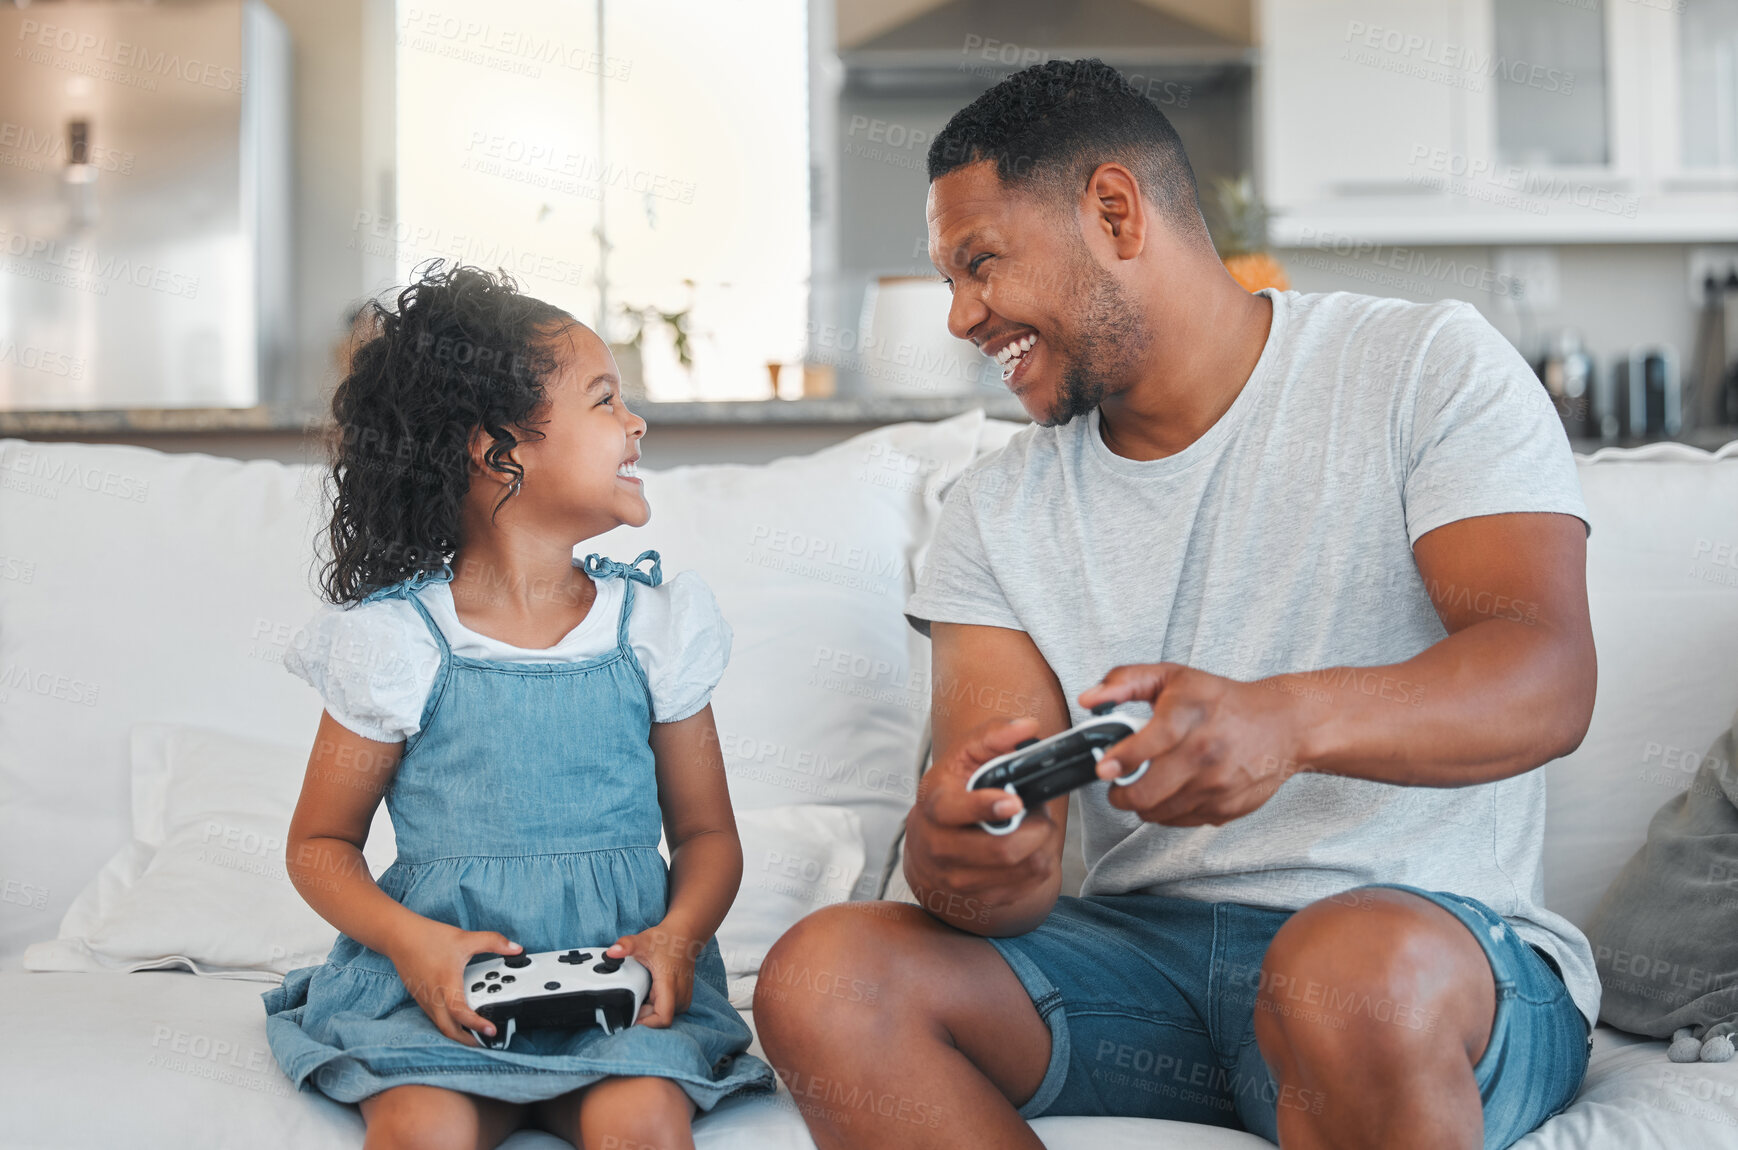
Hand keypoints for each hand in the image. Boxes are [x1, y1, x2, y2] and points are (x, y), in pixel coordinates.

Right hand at [386, 918, 521, 1045]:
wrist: (399, 936)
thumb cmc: (429, 938)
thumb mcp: (466, 938)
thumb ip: (493, 942)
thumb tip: (516, 948)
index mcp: (446, 984)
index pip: (461, 1013)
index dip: (477, 1024)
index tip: (491, 1030)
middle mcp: (433, 997)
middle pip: (449, 1030)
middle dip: (468, 1040)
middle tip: (486, 1040)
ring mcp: (425, 1000)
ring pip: (441, 1026)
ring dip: (458, 1033)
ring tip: (475, 1032)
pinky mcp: (420, 998)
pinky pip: (435, 1018)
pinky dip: (448, 1023)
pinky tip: (458, 1018)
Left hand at [606, 924, 697, 1027]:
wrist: (684, 936)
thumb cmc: (665, 940)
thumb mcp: (642, 941)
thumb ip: (626, 945)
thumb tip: (612, 952)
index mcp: (669, 985)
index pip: (663, 1018)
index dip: (647, 1024)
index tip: (633, 1018)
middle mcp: (680, 994)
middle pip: (660, 1019)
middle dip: (644, 1016)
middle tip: (631, 1003)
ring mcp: (683, 997)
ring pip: (665, 1016)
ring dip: (651, 1012)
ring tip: (641, 997)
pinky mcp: (683, 997)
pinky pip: (669, 1011)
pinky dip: (657, 1007)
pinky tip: (650, 996)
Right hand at [902, 715, 1059, 923]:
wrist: (929, 846)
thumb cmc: (952, 793)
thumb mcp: (964, 758)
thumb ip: (994, 736)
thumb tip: (1027, 727)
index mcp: (936, 807)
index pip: (957, 812)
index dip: (987, 807)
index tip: (1014, 801)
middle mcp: (940, 848)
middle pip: (1003, 850)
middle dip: (1036, 828)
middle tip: (1039, 813)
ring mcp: (958, 879)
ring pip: (1023, 870)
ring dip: (1042, 847)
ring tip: (1034, 829)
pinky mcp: (979, 900)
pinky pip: (1027, 887)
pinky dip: (1038, 866)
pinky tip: (1030, 850)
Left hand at [1079, 663, 1307, 826]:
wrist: (1284, 726)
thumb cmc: (1222, 700)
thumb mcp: (1173, 677)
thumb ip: (1125, 681)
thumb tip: (1089, 698)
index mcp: (1190, 716)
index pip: (1150, 744)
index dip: (1121, 759)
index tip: (1104, 768)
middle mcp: (1205, 754)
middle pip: (1147, 793)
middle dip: (1120, 793)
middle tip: (1116, 782)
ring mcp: (1217, 786)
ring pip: (1158, 813)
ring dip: (1142, 803)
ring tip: (1145, 784)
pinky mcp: (1227, 809)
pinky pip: (1180, 821)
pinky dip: (1168, 811)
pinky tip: (1173, 790)